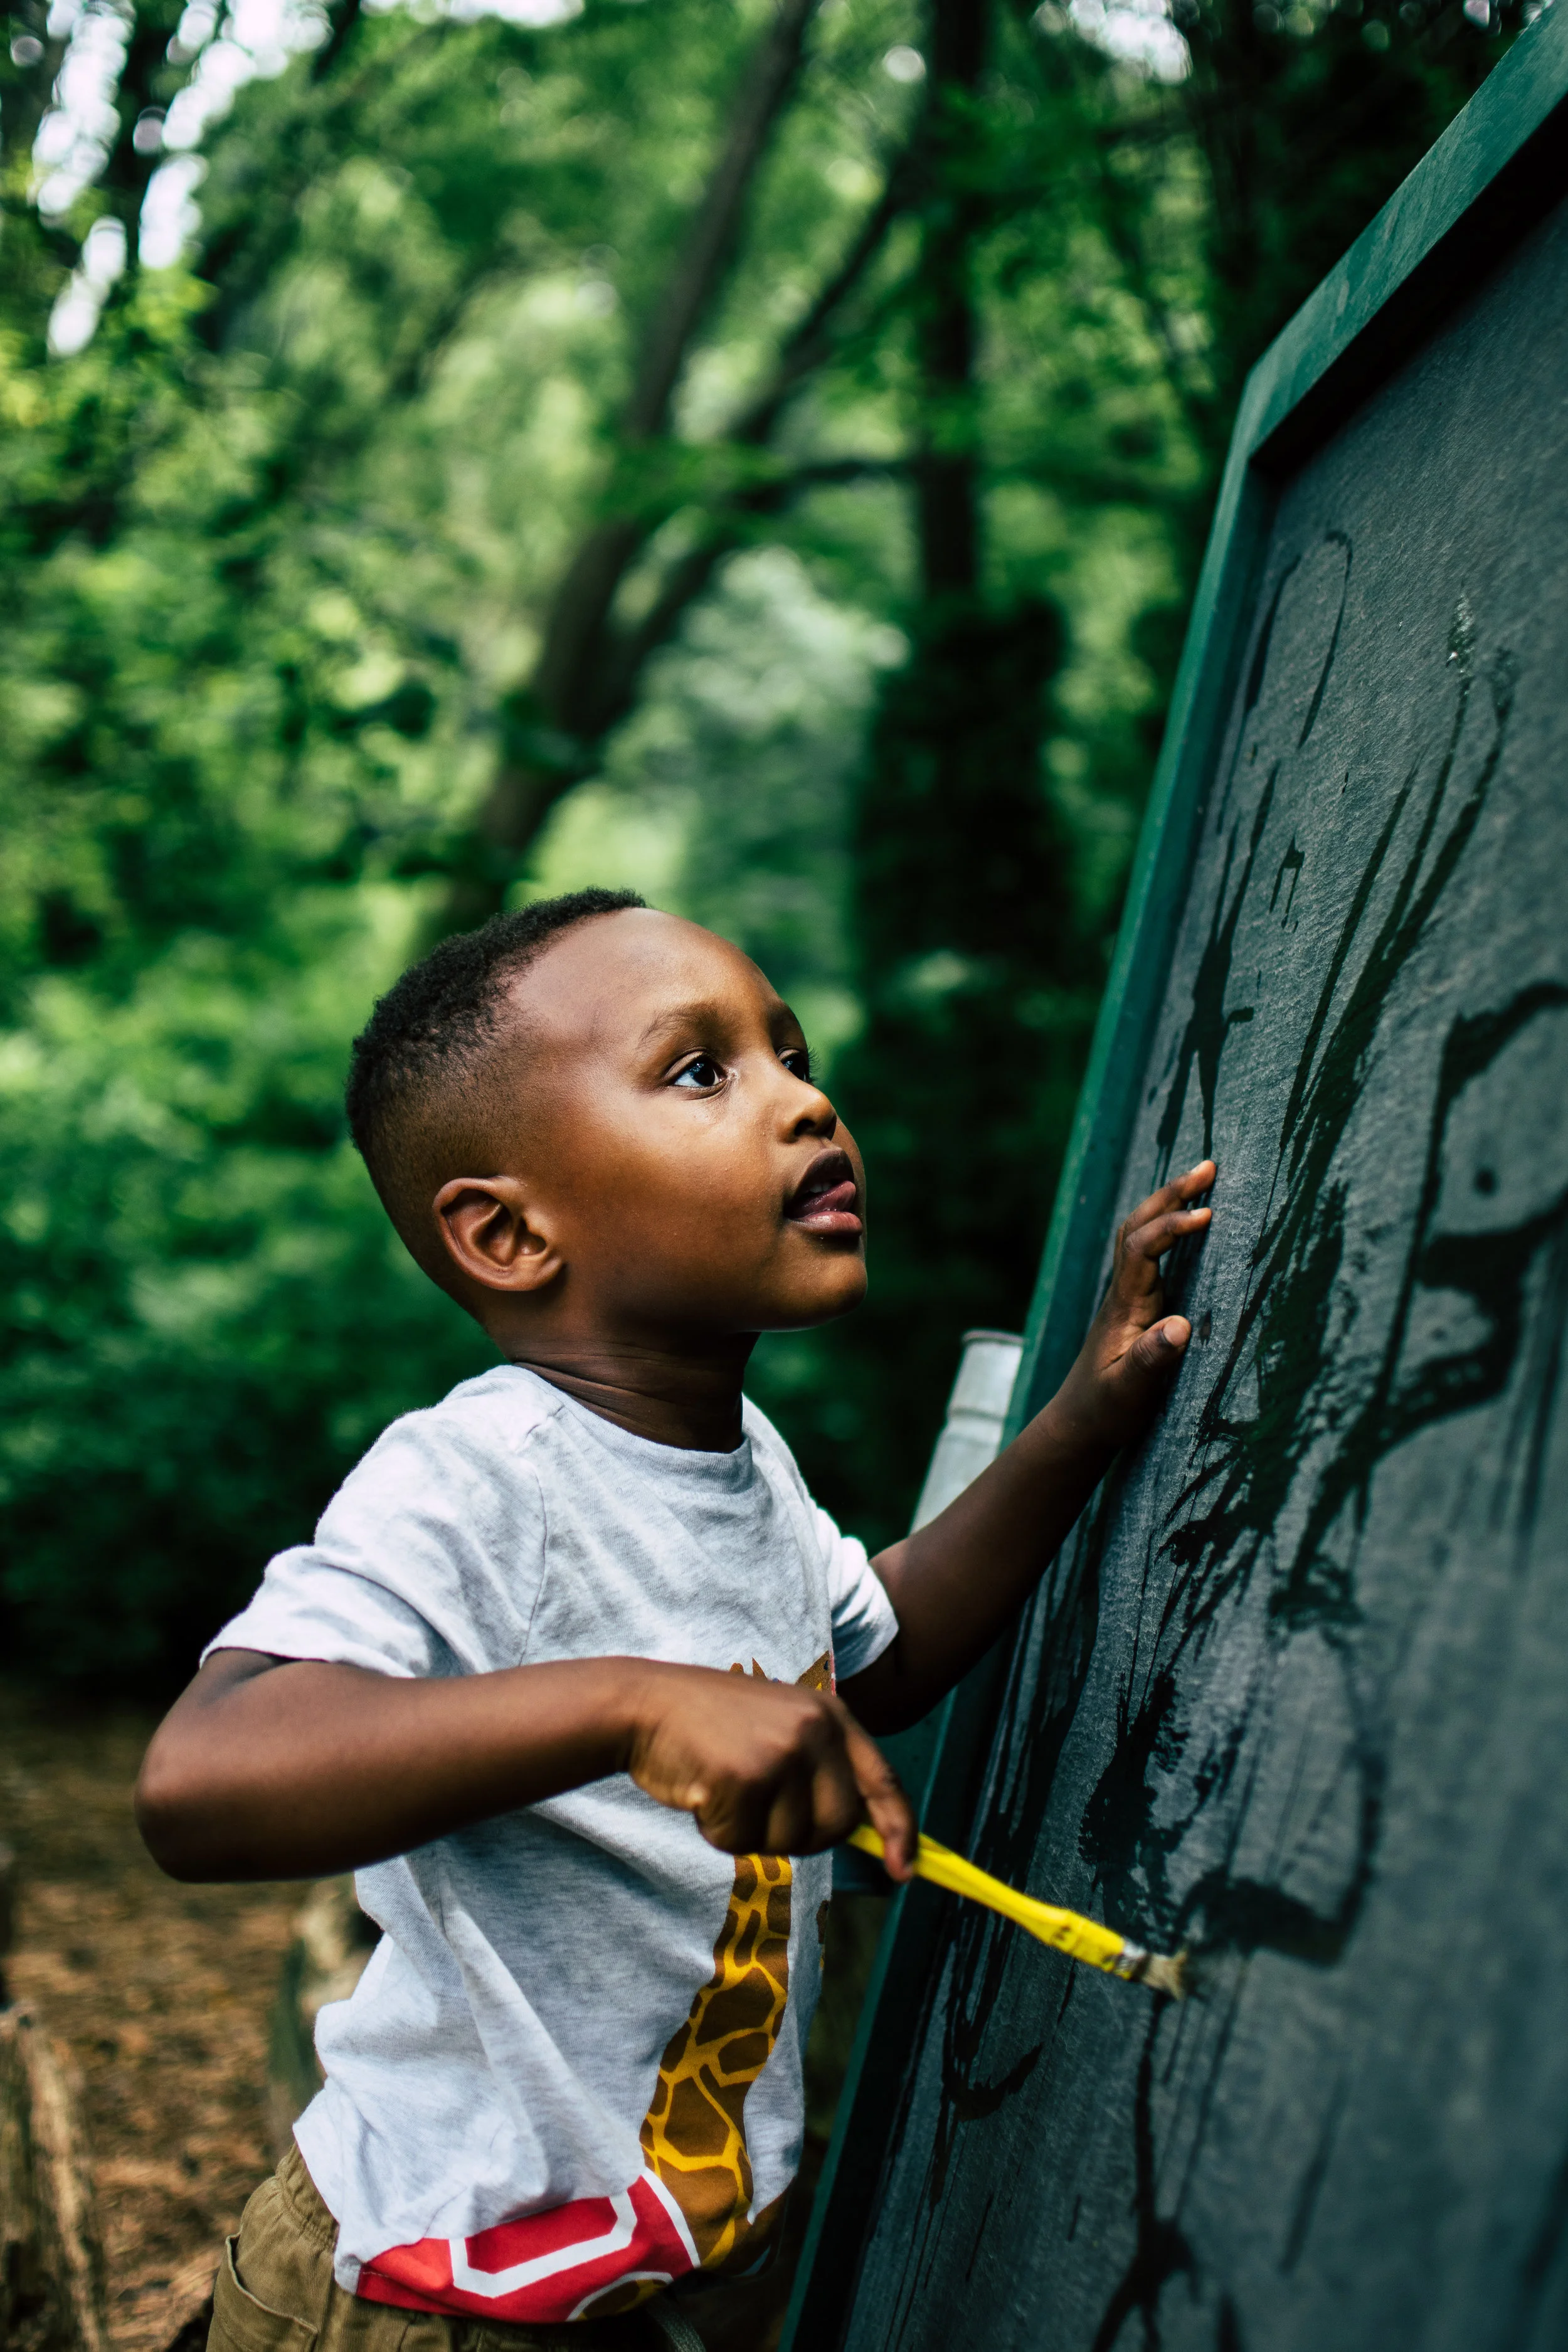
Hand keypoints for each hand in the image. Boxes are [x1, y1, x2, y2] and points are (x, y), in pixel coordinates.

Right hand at [625, 1663, 914, 1877]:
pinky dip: (717, 1830)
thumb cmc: (711, 1727)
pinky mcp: (743, 1778)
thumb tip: (866, 1833)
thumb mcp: (781, 1727)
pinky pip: (740, 1841)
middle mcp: (814, 1730)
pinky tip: (701, 1790)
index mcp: (830, 1716)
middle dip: (796, 1834)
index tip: (905, 1870)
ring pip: (786, 1841)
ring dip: (749, 1831)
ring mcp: (780, 1753)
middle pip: (834, 1826)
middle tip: (755, 1803)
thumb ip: (822, 1769)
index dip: (900, 1830)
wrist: (645, 1705)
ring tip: (724, 1785)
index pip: (883, 1781)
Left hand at [1050, 1160, 1214, 1454]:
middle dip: (1170, 1194)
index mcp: (1123, 1305)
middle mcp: (1124, 1291)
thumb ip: (1150, 1362)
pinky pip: (1151, 1251)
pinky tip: (1192, 1218)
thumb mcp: (1128, 1393)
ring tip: (1204, 1177)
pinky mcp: (1138, 1303)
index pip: (1141, 1248)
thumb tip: (1179, 1327)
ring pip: (1141, 1233)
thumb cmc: (1104, 1409)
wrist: (1079, 1421)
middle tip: (1210, 1167)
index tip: (1207, 1215)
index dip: (1171, 1227)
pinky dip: (1170, 1226)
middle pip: (1137, 1226)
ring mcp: (1129, 1294)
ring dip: (1168, 1202)